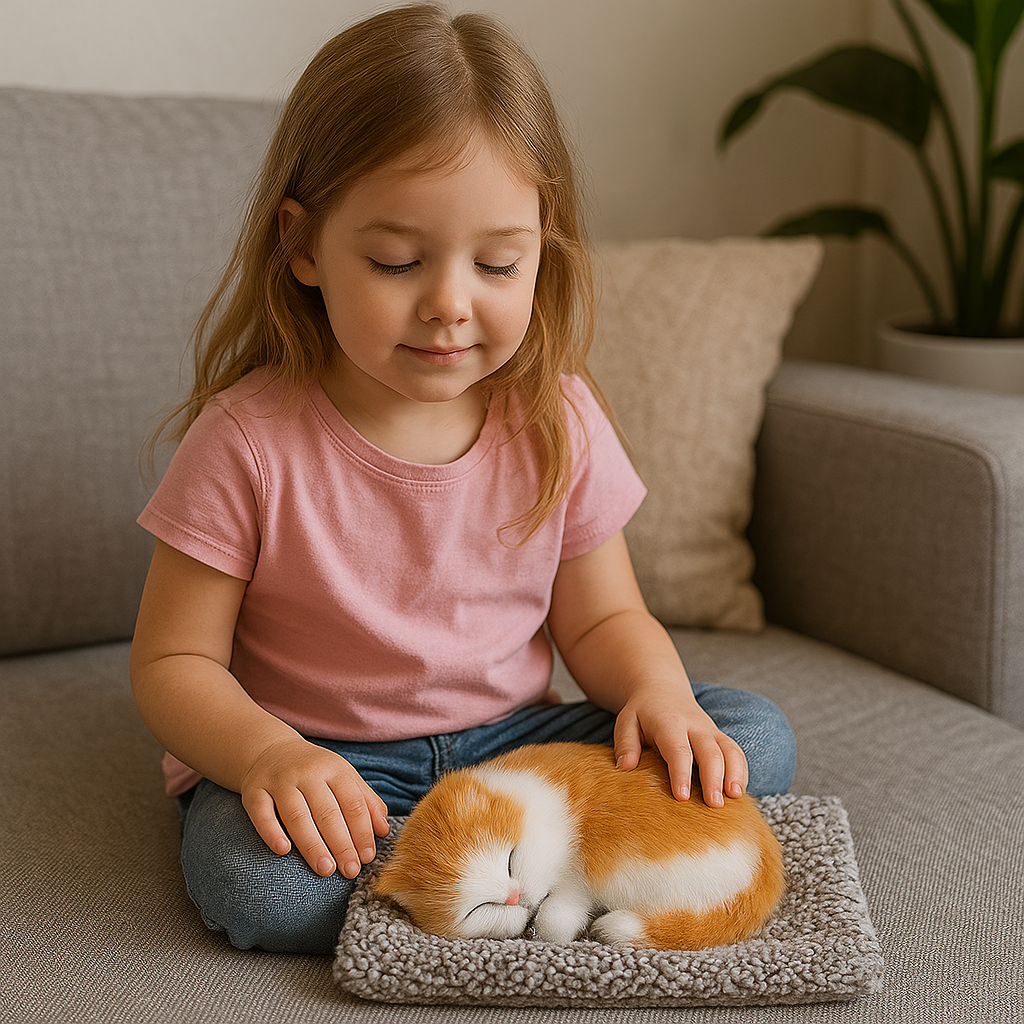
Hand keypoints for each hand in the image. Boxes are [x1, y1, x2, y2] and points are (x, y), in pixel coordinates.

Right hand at [240, 737, 389, 877]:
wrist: (271, 750)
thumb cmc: (316, 771)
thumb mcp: (344, 777)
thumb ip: (366, 802)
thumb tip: (384, 830)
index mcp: (334, 769)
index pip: (352, 803)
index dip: (362, 831)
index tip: (367, 857)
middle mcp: (307, 773)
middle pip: (327, 812)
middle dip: (342, 844)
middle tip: (350, 870)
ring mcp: (280, 781)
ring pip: (297, 815)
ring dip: (312, 844)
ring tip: (326, 869)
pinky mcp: (254, 791)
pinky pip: (262, 813)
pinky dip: (272, 831)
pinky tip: (283, 850)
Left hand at [613, 685, 747, 806]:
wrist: (661, 690)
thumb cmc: (642, 712)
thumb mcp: (626, 722)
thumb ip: (625, 743)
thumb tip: (625, 767)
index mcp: (669, 723)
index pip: (678, 749)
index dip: (681, 773)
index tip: (682, 798)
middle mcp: (695, 725)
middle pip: (710, 751)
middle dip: (714, 778)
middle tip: (714, 805)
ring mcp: (711, 731)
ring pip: (729, 750)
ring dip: (735, 774)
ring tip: (735, 798)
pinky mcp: (720, 737)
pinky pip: (736, 753)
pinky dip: (741, 771)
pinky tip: (739, 792)